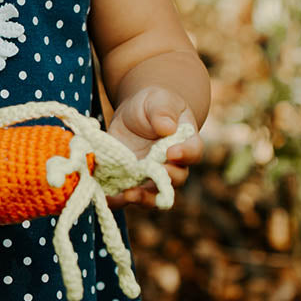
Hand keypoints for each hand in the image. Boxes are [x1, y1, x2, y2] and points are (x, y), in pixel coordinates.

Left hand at [106, 86, 202, 208]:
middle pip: (175, 180)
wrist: (134, 113)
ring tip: (128, 194)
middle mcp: (172, 164)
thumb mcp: (158, 100)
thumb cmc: (153, 104)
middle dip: (163, 181)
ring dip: (143, 198)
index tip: (171, 152)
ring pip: (154, 195)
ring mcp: (152, 175)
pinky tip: (108, 198)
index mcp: (186, 142)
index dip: (184, 154)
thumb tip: (167, 128)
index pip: (193, 151)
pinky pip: (127, 195)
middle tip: (148, 174)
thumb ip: (163, 112)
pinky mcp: (132, 180)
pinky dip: (118, 200)